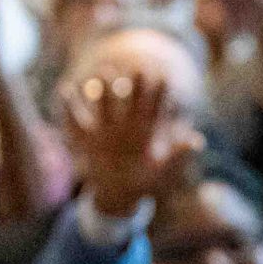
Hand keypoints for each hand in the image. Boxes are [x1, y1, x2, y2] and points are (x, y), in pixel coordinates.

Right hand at [65, 69, 199, 221]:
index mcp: (146, 130)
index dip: (160, 94)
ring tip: (103, 71)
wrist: (118, 193)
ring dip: (103, 89)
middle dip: (135, 87)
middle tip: (140, 71)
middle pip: (131, 101)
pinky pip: (76, 121)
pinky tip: (65, 89)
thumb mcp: (162, 173)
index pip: (156, 108)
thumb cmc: (145, 182)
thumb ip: (177, 156)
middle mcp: (126, 124)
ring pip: (105, 105)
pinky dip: (69, 107)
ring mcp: (106, 129)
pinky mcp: (87, 139)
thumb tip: (197, 140)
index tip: (164, 78)